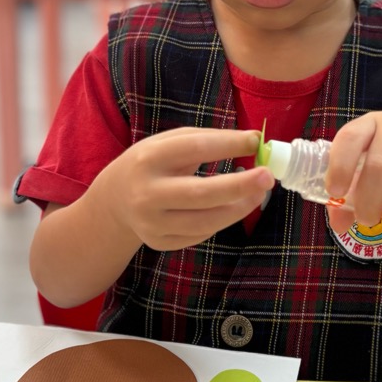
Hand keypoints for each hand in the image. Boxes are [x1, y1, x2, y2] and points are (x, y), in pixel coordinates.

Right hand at [104, 127, 271, 250]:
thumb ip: (208, 139)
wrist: (114, 200)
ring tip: (259, 194)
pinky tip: (232, 207)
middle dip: (240, 186)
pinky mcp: (159, 242)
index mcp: (149, 158)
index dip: (228, 144)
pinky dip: (221, 220)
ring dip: (239, 208)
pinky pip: (200, 234)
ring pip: (206, 221)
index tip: (256, 141)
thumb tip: (254, 141)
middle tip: (268, 177)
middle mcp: (147, 193)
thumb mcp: (168, 142)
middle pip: (201, 193)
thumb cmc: (151, 164)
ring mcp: (152, 223)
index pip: (195, 148)